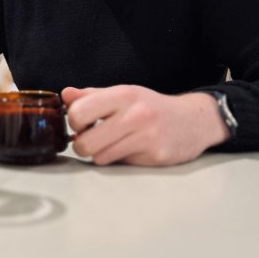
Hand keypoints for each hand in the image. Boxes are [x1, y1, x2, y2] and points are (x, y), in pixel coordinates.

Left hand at [61, 85, 229, 166]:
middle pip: (85, 142)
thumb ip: (92, 95)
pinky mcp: (156, 156)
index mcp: (123, 95)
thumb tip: (64, 95)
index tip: (81, 123)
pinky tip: (129, 150)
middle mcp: (135, 114)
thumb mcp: (124, 94)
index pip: (79, 112)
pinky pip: (120, 164)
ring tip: (110, 144)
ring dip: (99, 154)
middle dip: (82, 144)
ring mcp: (147, 137)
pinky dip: (118, 159)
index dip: (73, 122)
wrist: (194, 120)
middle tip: (90, 139)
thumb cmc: (152, 107)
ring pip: (100, 157)